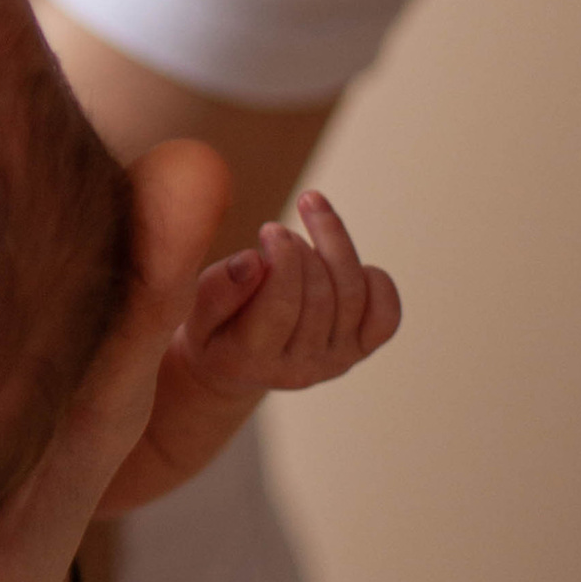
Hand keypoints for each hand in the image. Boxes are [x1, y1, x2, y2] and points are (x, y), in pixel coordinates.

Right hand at [176, 189, 401, 397]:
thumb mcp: (193, 312)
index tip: (270, 229)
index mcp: (253, 360)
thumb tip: (253, 260)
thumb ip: (218, 290)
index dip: (283, 260)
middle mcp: (301, 368)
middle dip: (304, 250)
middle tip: (278, 229)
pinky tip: (345, 258)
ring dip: (337, 245)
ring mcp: (335, 361)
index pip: (281, 305)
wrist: (231, 367)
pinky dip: (376, 280)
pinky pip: (386, 315)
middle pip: (321, 297)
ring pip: (354, 296)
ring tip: (311, 213)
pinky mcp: (359, 351)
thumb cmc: (209, 330)